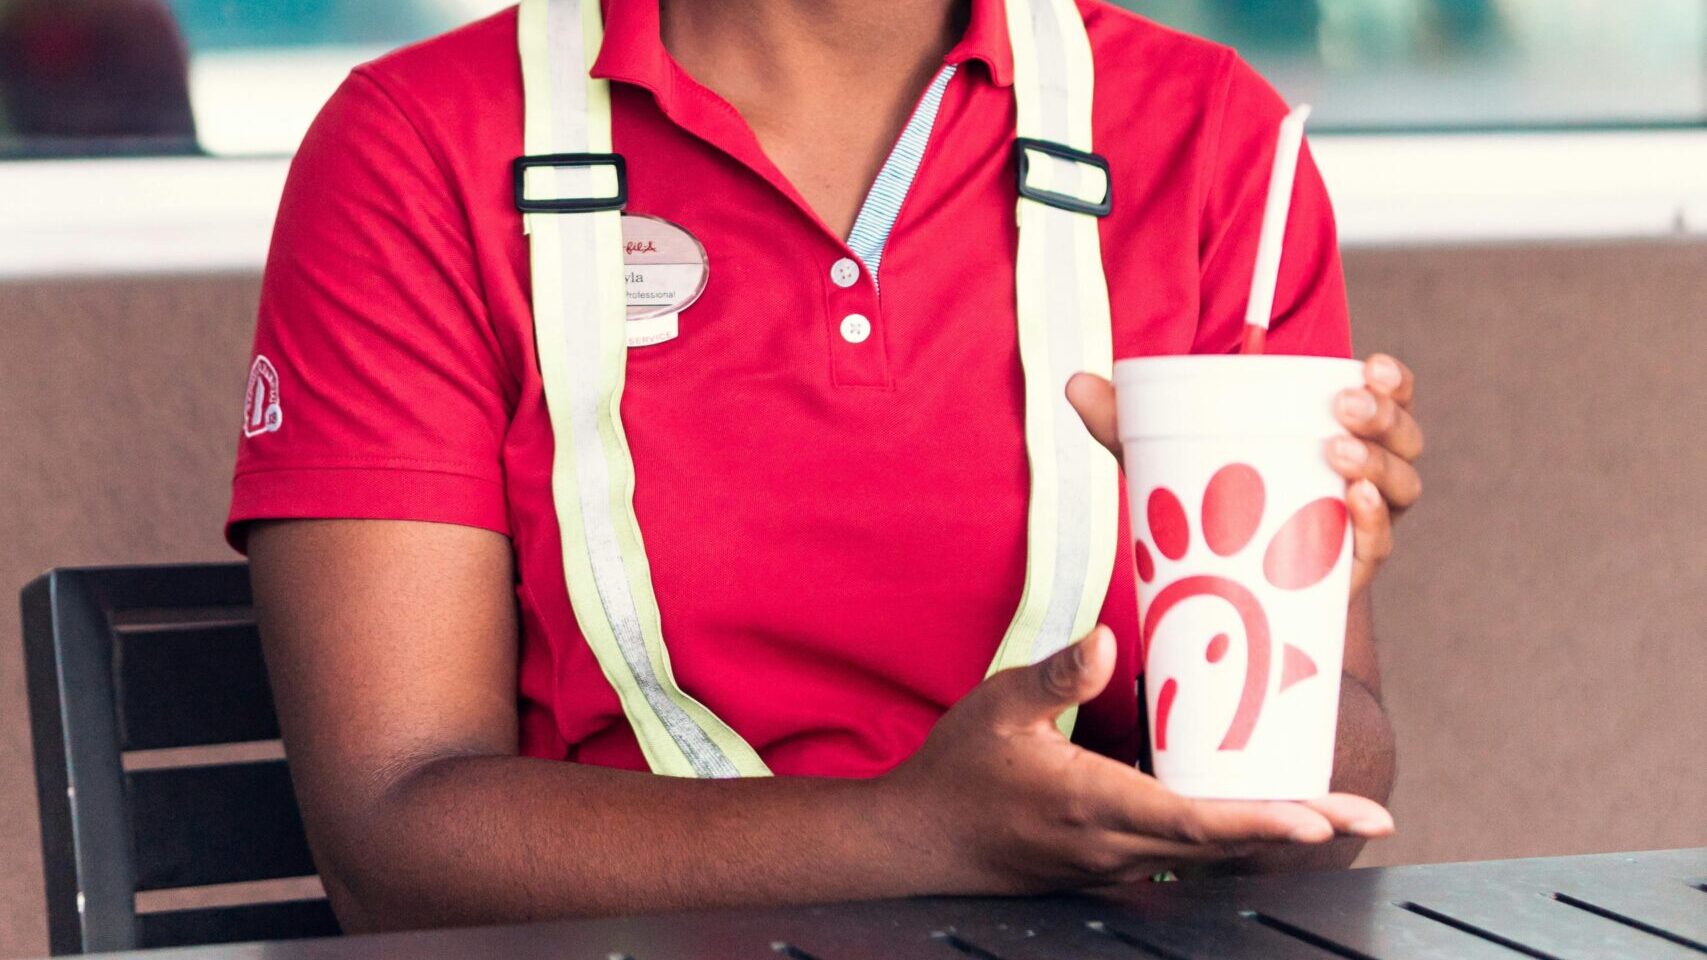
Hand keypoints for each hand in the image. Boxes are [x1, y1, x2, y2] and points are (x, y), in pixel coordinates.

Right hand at [880, 628, 1393, 894]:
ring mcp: (1113, 866)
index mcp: (1092, 805)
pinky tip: (1261, 822)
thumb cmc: (957, 771)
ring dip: (1273, 839)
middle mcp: (1115, 847)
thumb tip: (1104, 639)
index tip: (1321, 818)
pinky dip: (1232, 842)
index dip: (1263, 821)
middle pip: (1225, 846)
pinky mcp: (1108, 869)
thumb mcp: (997, 708)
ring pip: (1211, 859)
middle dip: (1299, 831)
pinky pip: (1184, 860)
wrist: (919, 844)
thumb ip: (1055, 677)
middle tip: (1369, 815)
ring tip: (1334, 816)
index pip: (1194, 820)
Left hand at [1066, 354, 1424, 597]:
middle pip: (1402, 441)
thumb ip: (1124, 426)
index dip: (1392, 381)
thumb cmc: (1209, 513)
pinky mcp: (1345, 576)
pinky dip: (1371, 526)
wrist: (1227, 605)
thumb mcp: (1170, 465)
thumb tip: (1073, 382)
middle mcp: (1363, 481)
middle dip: (1383, 418)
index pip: (1386, 400)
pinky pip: (1374, 549)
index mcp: (1335, 437)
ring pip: (1399, 491)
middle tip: (1343, 408)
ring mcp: (1358, 531)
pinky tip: (1354, 508)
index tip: (1370, 363)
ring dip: (1378, 467)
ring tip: (1337, 454)